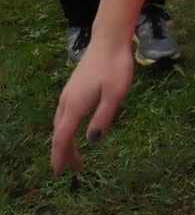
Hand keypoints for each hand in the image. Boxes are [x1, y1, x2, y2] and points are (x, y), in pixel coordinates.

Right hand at [51, 37, 136, 172]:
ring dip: (65, 141)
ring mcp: (68, 94)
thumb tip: (91, 141)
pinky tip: (73, 129)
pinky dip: (66, 128)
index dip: (60, 156)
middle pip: (60, 133)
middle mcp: (66, 101)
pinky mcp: (73, 88)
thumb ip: (103, 117)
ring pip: (61, 124)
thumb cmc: (115, 66)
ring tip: (75, 154)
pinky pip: (64, 115)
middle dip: (64, 152)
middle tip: (73, 168)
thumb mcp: (115, 94)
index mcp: (75, 106)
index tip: (59, 173)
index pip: (62, 137)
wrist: (109, 40)